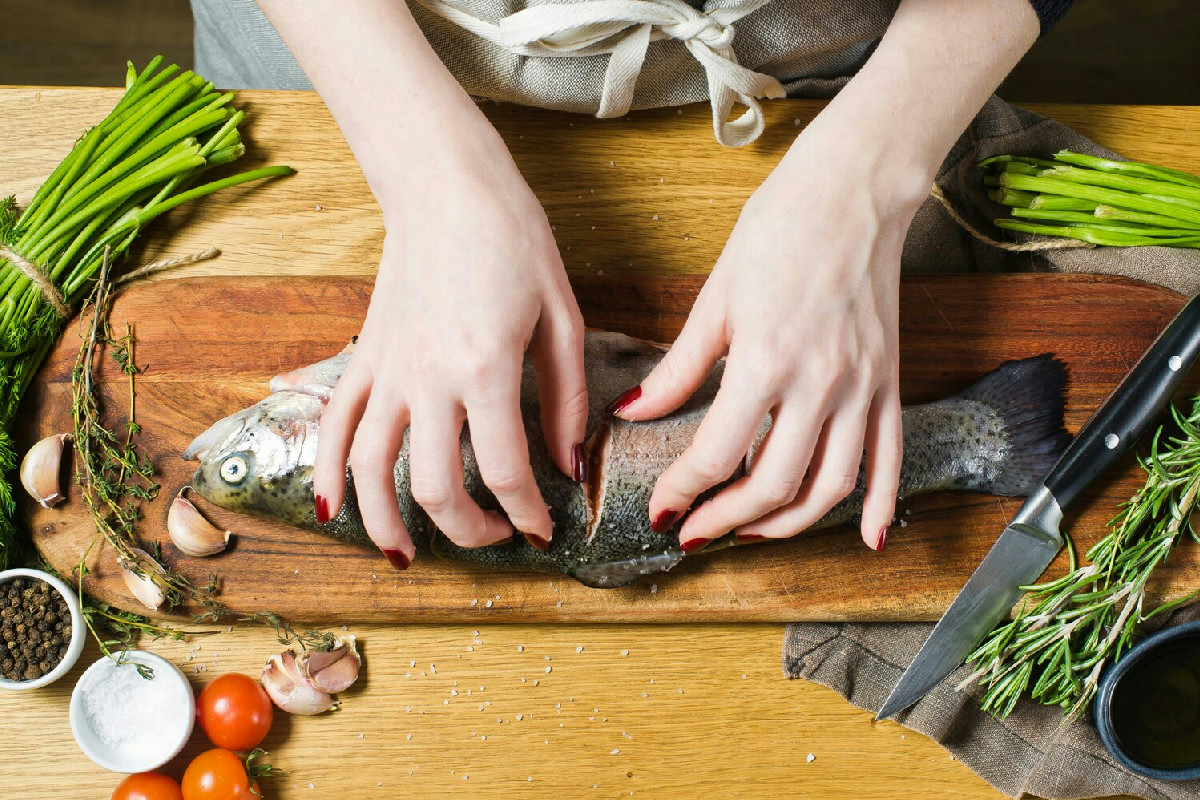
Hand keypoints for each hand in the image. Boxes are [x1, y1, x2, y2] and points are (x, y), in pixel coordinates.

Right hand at [312, 133, 586, 566]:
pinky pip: (333, 425)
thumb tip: (567, 465)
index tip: (542, 528)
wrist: (446, 186)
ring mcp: (386, 370)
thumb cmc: (514, 241)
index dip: (527, 513)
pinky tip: (333, 510)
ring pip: (369, 469)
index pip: (504, 470)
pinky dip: (327, 473)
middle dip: (467, 531)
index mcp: (485, 368)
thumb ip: (565, 399)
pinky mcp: (362, 357)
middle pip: (433, 487)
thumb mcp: (562, 318)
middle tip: (496, 537)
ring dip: (385, 524)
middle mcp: (427, 378)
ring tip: (407, 555)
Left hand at [613, 128, 927, 551]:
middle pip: (774, 485)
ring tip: (752, 534)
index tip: (660, 507)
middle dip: (727, 521)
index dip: (681, 491)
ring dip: (789, 525)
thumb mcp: (716, 297)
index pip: (716, 454)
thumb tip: (635, 412)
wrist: (854, 190)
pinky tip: (870, 540)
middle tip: (695, 532)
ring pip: (831, 486)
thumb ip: (679, 367)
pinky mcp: (889, 381)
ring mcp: (861, 387)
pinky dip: (881, 505)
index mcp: (765, 361)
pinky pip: (891, 458)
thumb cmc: (779, 230)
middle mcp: (819, 384)